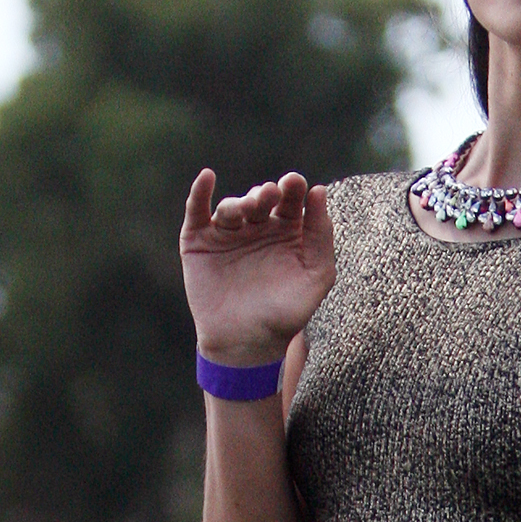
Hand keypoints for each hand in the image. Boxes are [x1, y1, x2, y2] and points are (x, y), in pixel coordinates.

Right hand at [180, 170, 335, 363]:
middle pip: (262, 199)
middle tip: (272, 194)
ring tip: (249, 209)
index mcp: (287, 233)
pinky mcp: (199, 241)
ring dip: (241, 202)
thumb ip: (321, 237)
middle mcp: (258, 229)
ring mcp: (228, 234)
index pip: (291, 201)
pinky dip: (199, 192)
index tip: (296, 184)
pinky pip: (196, 211)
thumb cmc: (286, 315)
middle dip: (267, 193)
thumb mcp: (316, 277)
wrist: (246, 344)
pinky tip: (208, 177)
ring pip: (233, 206)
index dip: (294, 188)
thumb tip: (318, 191)